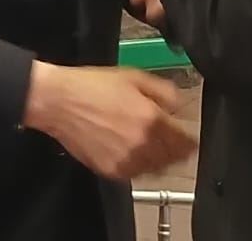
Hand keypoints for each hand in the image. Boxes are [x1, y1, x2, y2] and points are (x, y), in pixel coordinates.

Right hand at [22, 62, 196, 179]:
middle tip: (177, 148)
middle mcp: (142, 144)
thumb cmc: (94, 86)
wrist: (60, 102)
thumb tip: (179, 106)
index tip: (191, 142)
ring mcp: (126, 161)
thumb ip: (164, 92)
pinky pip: (134, 174)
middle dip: (177, 153)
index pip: (184, 143)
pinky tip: (135, 156)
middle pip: (173, 159)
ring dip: (159, 162)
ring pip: (155, 170)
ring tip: (157, 152)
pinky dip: (139, 167)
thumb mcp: (134, 77)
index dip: (190, 143)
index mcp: (152, 120)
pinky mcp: (110, 170)